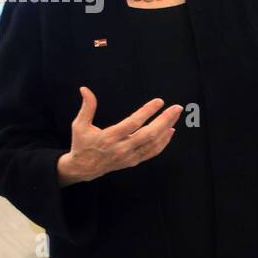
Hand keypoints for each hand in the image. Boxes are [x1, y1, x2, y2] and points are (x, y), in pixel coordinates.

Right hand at [56, 86, 182, 185]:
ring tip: (176, 115)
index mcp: (109, 137)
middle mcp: (121, 148)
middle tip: (177, 108)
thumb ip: (87, 107)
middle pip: (148, 134)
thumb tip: (85, 89)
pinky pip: (152, 152)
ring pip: (153, 143)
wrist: (83, 168)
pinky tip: (170, 130)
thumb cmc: (82, 144)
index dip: (147, 111)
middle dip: (165, 120)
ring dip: (167, 128)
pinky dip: (163, 142)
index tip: (159, 101)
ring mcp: (129, 156)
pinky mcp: (133, 161)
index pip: (133, 123)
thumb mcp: (79, 125)